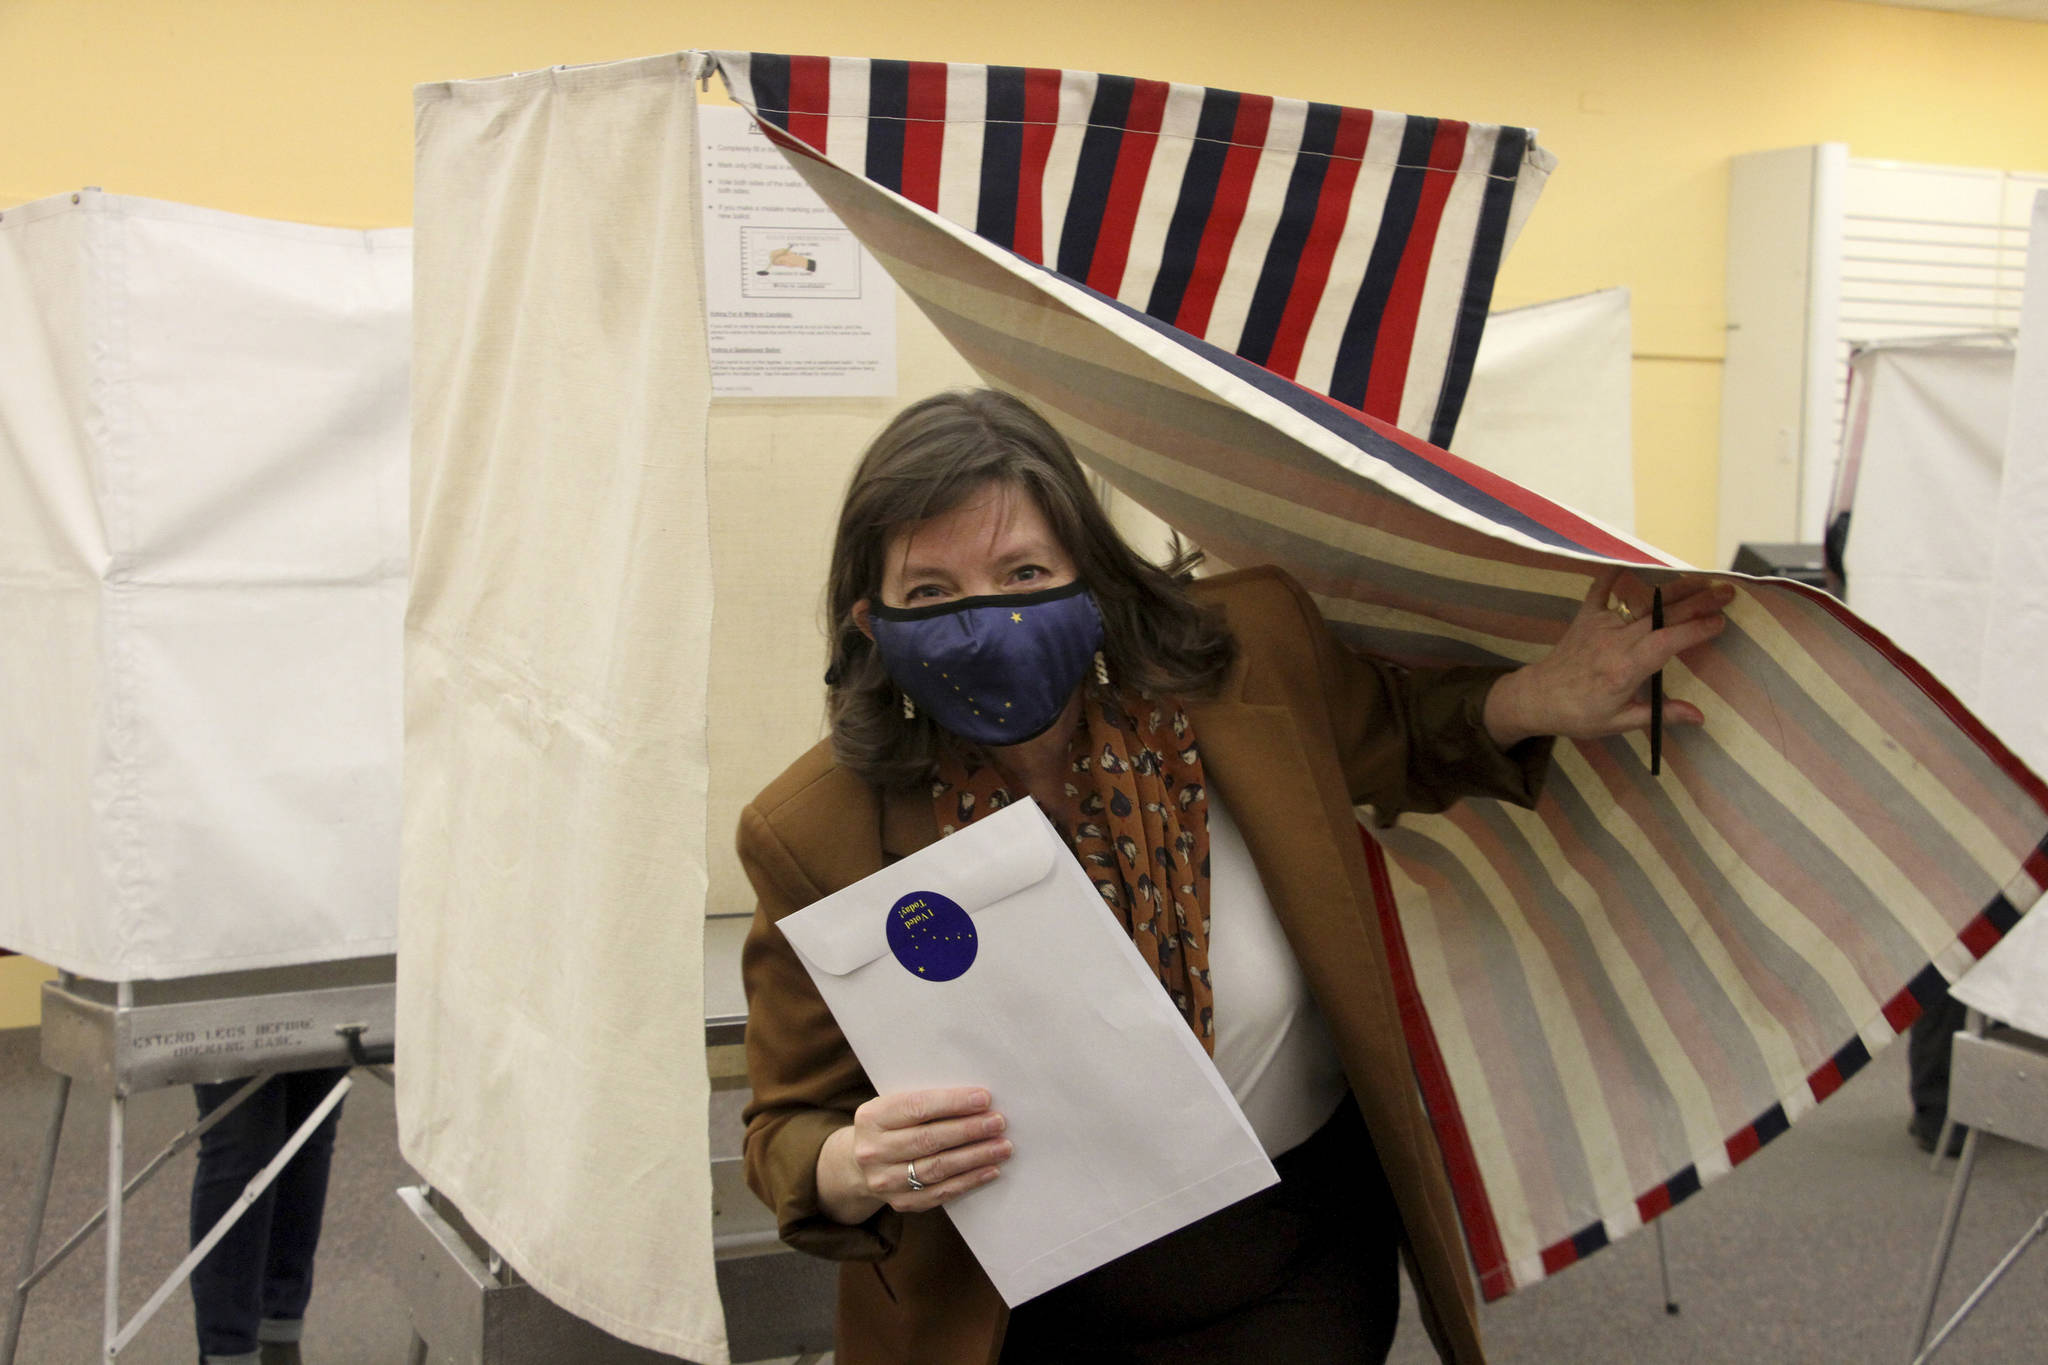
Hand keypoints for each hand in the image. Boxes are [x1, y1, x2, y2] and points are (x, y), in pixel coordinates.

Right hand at [816, 1086, 1011, 1223]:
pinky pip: (940, 1193)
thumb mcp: (894, 1106)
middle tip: (998, 1123)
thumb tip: (977, 1100)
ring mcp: (885, 1180)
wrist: (859, 1165)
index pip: (917, 1108)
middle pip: (929, 1140)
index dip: (953, 1103)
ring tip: (1002, 1147)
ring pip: (937, 1168)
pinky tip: (990, 1170)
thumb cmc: (890, 1126)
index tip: (984, 1098)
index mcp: (872, 1118)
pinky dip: (968, 1181)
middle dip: (969, 1130)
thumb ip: (926, 1103)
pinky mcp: (900, 1202)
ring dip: (975, 1157)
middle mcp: (873, 1151)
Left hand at [1484, 566, 1732, 745]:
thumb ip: (1660, 715)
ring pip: (1642, 601)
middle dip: (1698, 602)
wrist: (1538, 698)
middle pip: (1663, 616)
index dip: (1695, 630)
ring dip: (1673, 588)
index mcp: (1626, 668)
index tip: (1721, 622)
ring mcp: (1599, 624)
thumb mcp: (1620, 722)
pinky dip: (1614, 574)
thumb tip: (1700, 717)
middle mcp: (1615, 641)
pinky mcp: (1585, 616)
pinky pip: (1600, 589)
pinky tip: (1630, 560)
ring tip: (1701, 578)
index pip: (1668, 642)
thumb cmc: (1580, 714)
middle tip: (1727, 592)